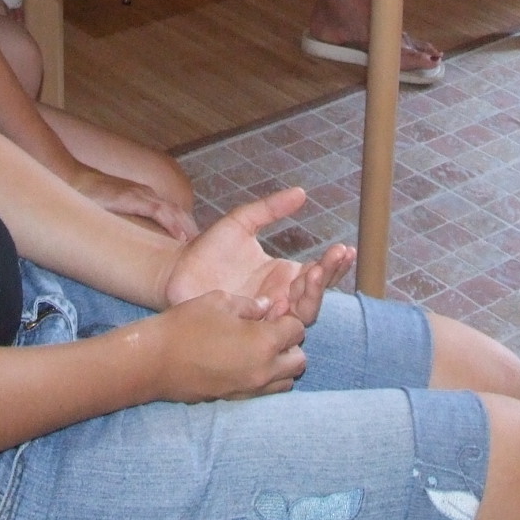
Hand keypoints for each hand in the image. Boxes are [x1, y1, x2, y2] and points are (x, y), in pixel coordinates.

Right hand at [71, 166, 196, 240]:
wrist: (74, 180)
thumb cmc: (93, 199)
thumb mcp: (116, 211)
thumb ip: (128, 221)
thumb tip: (137, 242)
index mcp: (146, 198)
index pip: (173, 213)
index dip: (186, 228)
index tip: (196, 247)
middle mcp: (148, 194)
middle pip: (179, 213)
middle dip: (192, 231)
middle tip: (205, 253)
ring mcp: (141, 194)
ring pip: (173, 212)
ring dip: (188, 229)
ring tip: (198, 248)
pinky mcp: (131, 197)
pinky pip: (158, 211)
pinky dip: (171, 224)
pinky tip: (179, 237)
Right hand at [146, 290, 307, 401]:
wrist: (155, 362)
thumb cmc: (186, 325)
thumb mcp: (220, 302)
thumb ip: (250, 305)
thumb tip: (268, 306)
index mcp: (263, 342)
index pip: (297, 329)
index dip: (287, 318)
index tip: (272, 313)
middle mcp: (264, 370)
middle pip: (299, 359)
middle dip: (290, 344)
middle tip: (268, 331)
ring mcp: (252, 389)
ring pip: (286, 381)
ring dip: (281, 364)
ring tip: (258, 349)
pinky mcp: (238, 400)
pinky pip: (267, 392)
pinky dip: (266, 379)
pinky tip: (245, 364)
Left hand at [162, 186, 353, 322]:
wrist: (175, 271)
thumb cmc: (207, 249)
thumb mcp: (241, 222)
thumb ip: (270, 208)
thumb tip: (302, 192)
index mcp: (282, 274)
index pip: (318, 272)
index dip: (334, 264)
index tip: (344, 248)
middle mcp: (279, 297)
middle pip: (315, 295)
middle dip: (327, 277)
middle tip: (332, 259)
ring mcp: (264, 314)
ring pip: (300, 314)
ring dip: (311, 295)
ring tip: (313, 272)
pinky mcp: (247, 327)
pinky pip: (272, 327)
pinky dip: (282, 314)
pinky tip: (284, 298)